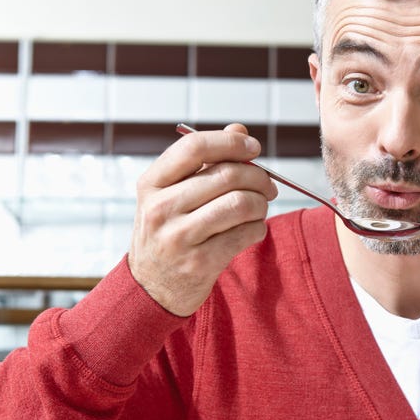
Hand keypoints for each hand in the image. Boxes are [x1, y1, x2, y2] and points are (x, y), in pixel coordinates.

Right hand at [128, 123, 277, 315]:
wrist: (151, 289)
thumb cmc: (169, 232)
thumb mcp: (173, 194)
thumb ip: (205, 161)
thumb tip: (240, 131)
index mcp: (152, 183)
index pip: (194, 147)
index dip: (231, 143)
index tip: (254, 148)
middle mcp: (160, 208)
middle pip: (226, 175)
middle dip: (258, 177)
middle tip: (268, 185)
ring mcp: (178, 237)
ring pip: (240, 204)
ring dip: (261, 203)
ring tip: (259, 208)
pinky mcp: (199, 262)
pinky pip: (246, 233)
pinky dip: (258, 228)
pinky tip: (251, 229)